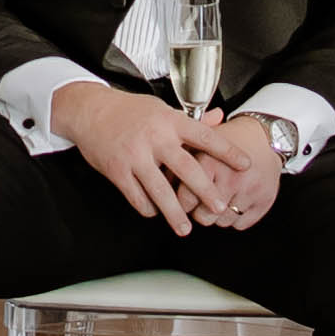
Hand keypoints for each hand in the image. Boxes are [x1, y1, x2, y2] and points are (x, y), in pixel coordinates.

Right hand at [50, 78, 226, 236]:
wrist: (89, 111)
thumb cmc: (129, 110)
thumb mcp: (161, 108)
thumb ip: (191, 119)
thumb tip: (220, 117)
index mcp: (169, 120)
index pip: (204, 136)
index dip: (226, 151)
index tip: (244, 164)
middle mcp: (154, 138)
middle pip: (186, 168)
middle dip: (205, 191)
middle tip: (218, 207)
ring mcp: (135, 155)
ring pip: (160, 190)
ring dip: (174, 212)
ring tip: (185, 228)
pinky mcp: (117, 170)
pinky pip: (137, 196)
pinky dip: (148, 208)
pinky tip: (154, 212)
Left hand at [178, 112, 282, 230]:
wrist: (264, 136)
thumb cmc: (226, 140)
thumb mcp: (200, 142)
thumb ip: (179, 161)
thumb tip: (158, 183)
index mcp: (210, 161)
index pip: (186, 200)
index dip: (181, 203)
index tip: (180, 201)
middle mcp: (231, 178)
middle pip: (203, 217)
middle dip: (198, 213)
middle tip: (199, 203)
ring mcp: (249, 191)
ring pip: (221, 222)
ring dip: (217, 216)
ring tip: (219, 198)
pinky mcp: (264, 201)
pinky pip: (240, 224)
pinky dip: (235, 217)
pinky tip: (234, 201)